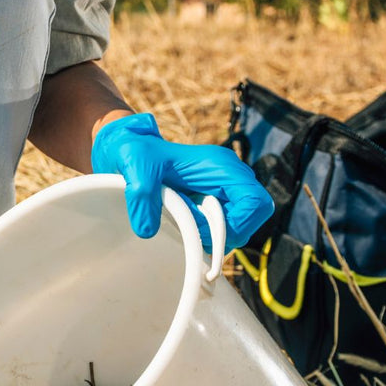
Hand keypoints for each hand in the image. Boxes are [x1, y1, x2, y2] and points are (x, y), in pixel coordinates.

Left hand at [92, 112, 273, 250]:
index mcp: (221, 166)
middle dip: (225, 235)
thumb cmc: (136, 153)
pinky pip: (225, 227)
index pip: (257, 202)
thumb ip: (141, 196)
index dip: (239, 225)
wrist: (128, 149)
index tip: (206, 233)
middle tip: (192, 232)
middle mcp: (230, 176)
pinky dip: (208, 234)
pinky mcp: (215, 199)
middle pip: (251, 219)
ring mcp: (225, 189)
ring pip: (239, 226)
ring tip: (184, 225)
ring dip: (214, 235)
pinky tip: (185, 226)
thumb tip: (147, 230)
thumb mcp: (135, 169)